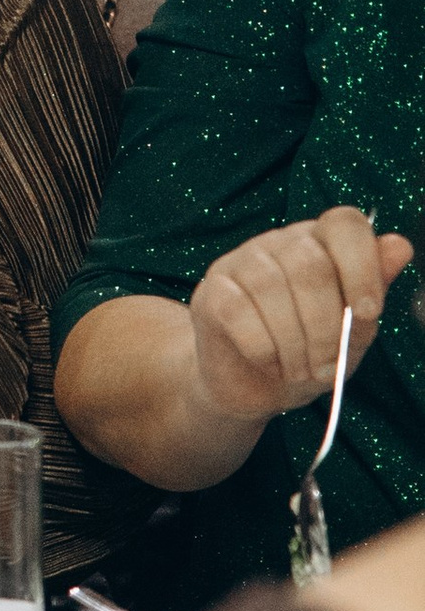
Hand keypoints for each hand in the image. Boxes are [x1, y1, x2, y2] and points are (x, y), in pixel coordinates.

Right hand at [185, 208, 413, 428]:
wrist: (252, 387)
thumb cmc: (308, 354)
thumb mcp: (353, 332)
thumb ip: (374, 291)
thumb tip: (400, 246)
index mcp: (321, 244)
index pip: (344, 223)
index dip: (362, 264)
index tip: (368, 313)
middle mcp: (280, 243)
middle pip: (309, 263)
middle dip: (325, 326)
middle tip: (326, 366)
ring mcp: (240, 262)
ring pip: (271, 287)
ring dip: (293, 344)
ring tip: (298, 371)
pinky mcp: (210, 291)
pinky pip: (238, 312)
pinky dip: (262, 349)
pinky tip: (269, 362)